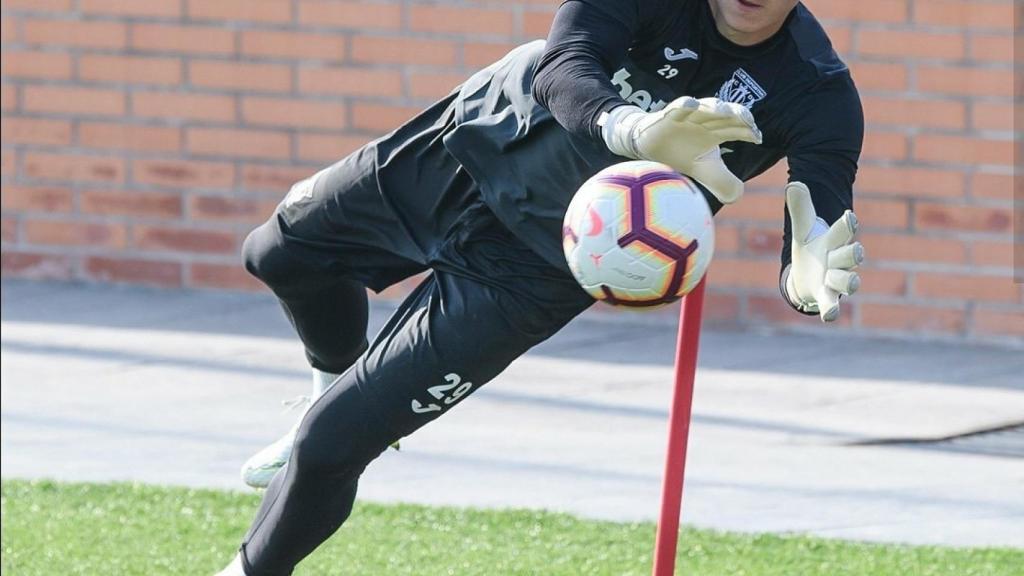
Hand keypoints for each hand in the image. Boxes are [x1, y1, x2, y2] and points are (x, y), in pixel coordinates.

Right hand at [600, 96, 761, 203]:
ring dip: (716, 107)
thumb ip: (722, 182)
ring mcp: (688, 116)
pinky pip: (677, 107)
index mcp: (717, 132)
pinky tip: (691, 104)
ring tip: (726, 111)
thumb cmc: (681, 154)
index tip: (757, 138)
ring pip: (705, 107)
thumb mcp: (704, 171)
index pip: (737, 129)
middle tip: (749, 121)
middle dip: (739, 116)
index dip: (748, 132)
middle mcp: (706, 121)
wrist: (650, 147)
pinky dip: (684, 104)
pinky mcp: (669, 116)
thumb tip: (738, 194)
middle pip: (726, 115)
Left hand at [783, 181, 863, 321]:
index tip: (850, 217)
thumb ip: (800, 208)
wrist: (808, 275)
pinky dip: (831, 310)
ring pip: (847, 281)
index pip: (844, 230)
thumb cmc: (812, 248)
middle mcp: (839, 260)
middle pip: (851, 256)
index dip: (847, 225)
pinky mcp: (826, 296)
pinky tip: (828, 316)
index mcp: (833, 241)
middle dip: (853, 254)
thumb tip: (793, 184)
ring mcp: (834, 279)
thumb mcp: (803, 229)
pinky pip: (831, 304)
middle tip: (856, 251)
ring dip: (847, 281)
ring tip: (851, 282)